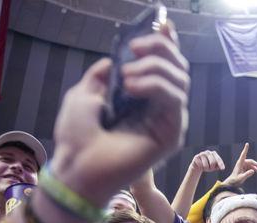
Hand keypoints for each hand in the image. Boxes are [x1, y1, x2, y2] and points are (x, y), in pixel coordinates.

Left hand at [52, 22, 189, 204]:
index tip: (162, 23)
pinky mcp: (172, 135)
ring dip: (154, 68)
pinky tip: (132, 88)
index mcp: (141, 98)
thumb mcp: (84, 93)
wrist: (76, 166)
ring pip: (180, 80)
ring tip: (126, 78)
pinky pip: (175, 99)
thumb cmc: (77, 136)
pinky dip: (155, 85)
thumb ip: (105, 74)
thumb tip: (119, 59)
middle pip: (178, 68)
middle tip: (135, 48)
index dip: (167, 43)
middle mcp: (159, 108)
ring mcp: (167, 121)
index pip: (164, 66)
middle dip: (160, 49)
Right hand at [190, 150, 224, 173]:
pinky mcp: (196, 157)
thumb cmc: (208, 166)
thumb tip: (222, 168)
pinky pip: (200, 165)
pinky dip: (201, 167)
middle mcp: (208, 152)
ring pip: (206, 165)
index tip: (223, 169)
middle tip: (210, 169)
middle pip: (212, 162)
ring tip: (205, 167)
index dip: (220, 164)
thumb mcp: (214, 167)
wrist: (198, 166)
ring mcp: (202, 154)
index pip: (218, 159)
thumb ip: (218, 166)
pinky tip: (200, 165)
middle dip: (211, 168)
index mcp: (214, 153)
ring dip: (206, 168)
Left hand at [223, 143, 256, 186]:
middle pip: (250, 161)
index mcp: (239, 164)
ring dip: (256, 167)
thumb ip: (247, 174)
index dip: (245, 149)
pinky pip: (250, 167)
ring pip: (251, 165)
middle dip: (256, 164)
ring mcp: (243, 166)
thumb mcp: (241, 178)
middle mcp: (241, 163)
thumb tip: (253, 171)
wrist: (232, 183)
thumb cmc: (235, 181)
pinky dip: (254, 169)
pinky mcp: (244, 168)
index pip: (243, 155)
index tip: (247, 144)